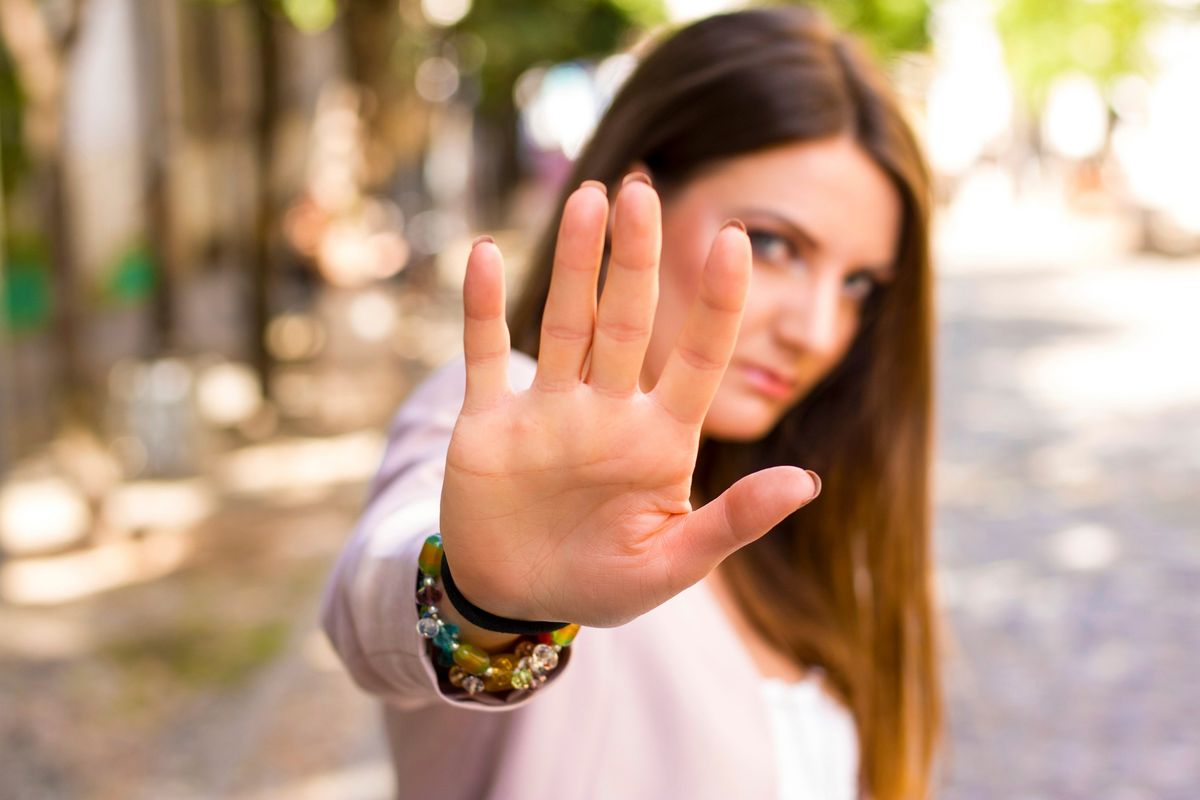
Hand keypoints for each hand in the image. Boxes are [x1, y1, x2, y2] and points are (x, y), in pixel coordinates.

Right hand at [440, 174, 819, 627]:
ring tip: (589, 196)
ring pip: (565, 324)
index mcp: (658, 441)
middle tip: (642, 191)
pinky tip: (484, 254)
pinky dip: (482, 309)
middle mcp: (606, 411)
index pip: (698, 359)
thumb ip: (732, 522)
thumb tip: (808, 482)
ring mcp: (547, 411)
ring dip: (573, 264)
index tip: (733, 241)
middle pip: (626, 322)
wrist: (515, 599)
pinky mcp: (489, 423)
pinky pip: (486, 356)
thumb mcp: (670, 565)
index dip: (716, 303)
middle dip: (635, 259)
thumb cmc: (602, 584)